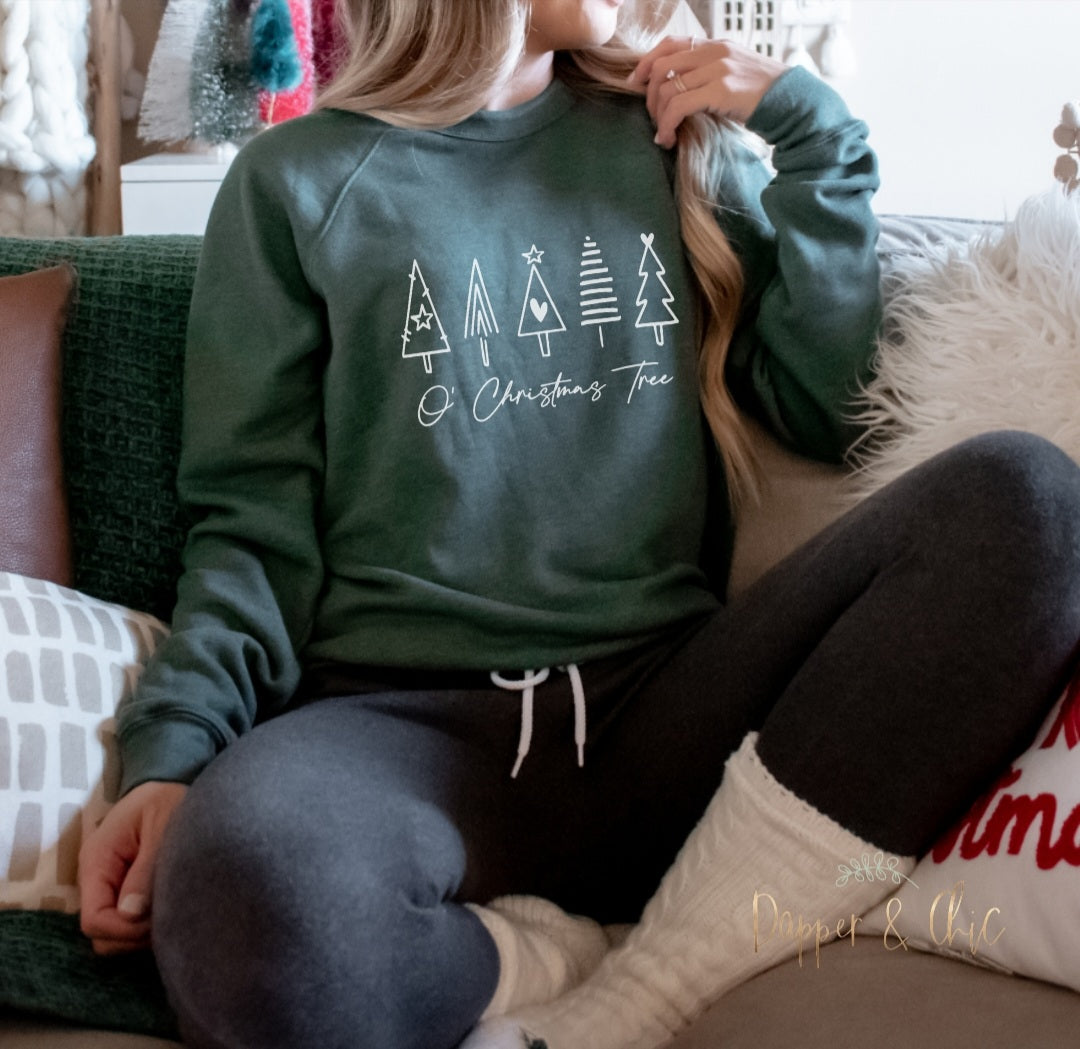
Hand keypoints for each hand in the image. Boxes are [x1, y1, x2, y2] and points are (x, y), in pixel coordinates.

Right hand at [79, 780, 188, 954]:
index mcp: (98, 861)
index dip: (124, 930)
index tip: (158, 919)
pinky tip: (175, 907)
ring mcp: (113, 889)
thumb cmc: (167, 800)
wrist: (170, 786)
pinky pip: (132, 925)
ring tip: (177, 908)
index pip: (95, 920)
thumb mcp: (162, 824)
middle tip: (173, 915)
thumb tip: (132, 913)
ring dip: (145, 933)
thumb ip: (147, 868)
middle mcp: (99, 881)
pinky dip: (151, 925)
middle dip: (135, 936)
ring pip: (119, 936)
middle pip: (104, 937)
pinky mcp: (128, 893)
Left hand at [629, 36, 787, 147]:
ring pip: (667, 89)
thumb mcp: (735, 75)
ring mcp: (717, 69)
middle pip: (662, 67)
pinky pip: (678, 106)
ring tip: (663, 134)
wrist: (793, 102)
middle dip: (648, 95)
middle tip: (652, 117)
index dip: (647, 62)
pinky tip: (668, 138)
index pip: (670, 44)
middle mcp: (714, 51)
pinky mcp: (720, 90)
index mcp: (716, 45)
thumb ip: (709, 75)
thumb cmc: (764, 96)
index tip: (636, 83)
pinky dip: (667, 125)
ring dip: (658, 116)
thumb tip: (679, 90)